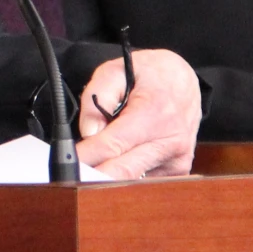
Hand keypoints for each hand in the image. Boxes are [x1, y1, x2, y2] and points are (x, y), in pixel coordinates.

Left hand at [74, 48, 200, 177]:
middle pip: (123, 173)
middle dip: (93, 177)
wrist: (185, 80)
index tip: (67, 164)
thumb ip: (98, 96)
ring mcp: (177, 159)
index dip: (86, 158)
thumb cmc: (151, 74)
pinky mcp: (178, 170)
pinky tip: (122, 159)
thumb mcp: (116, 69)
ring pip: (133, 182)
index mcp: (154, 114)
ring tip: (98, 160)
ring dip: (110, 176)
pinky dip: (128, 176)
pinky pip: (145, 181)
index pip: (113, 146)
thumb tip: (89, 132)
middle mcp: (170, 141)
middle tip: (72, 176)